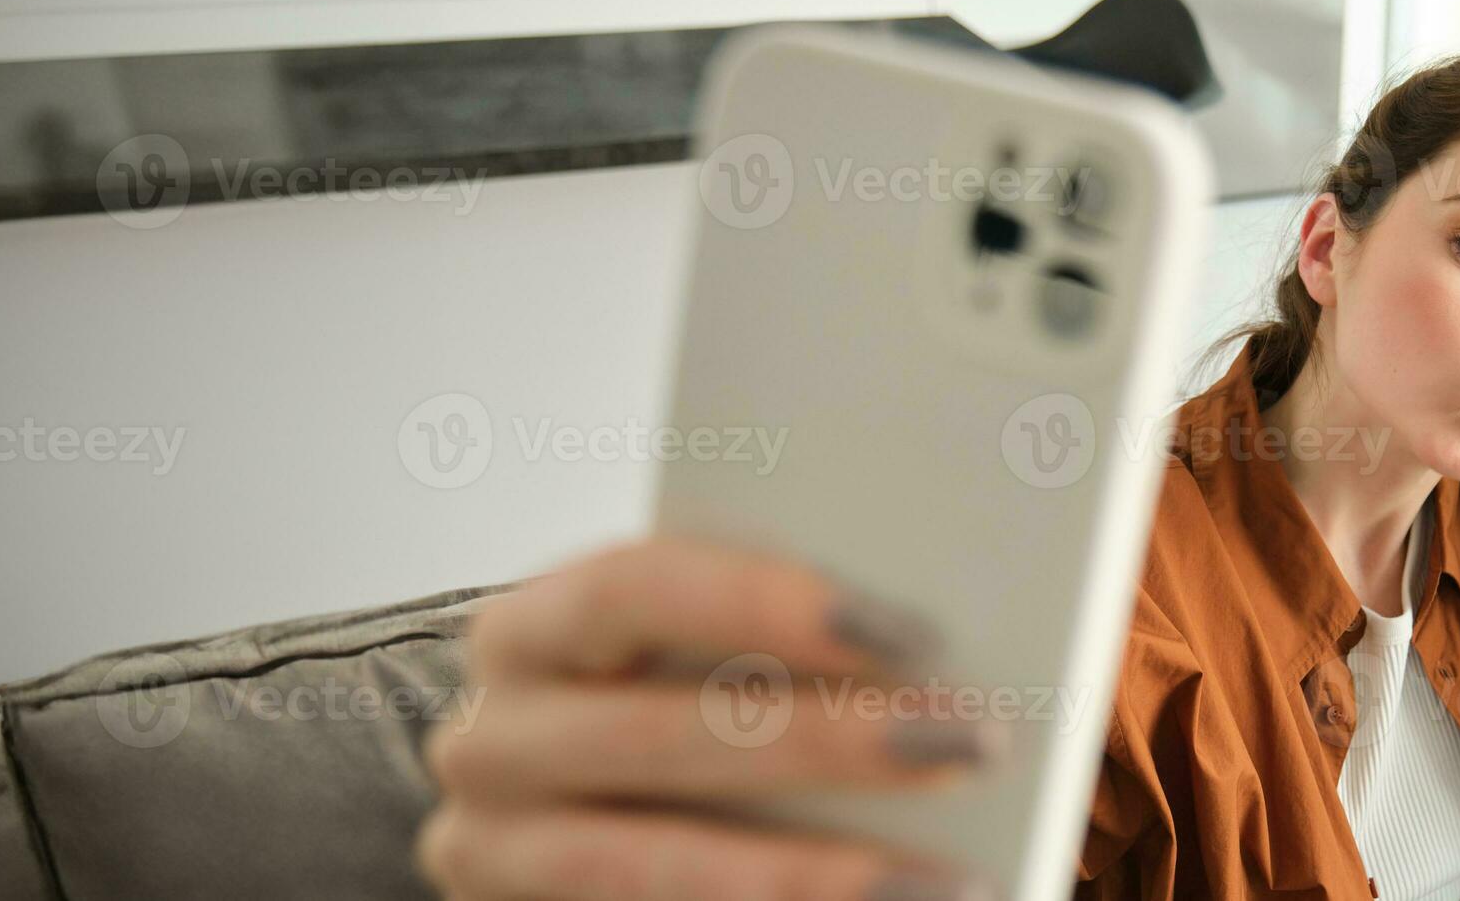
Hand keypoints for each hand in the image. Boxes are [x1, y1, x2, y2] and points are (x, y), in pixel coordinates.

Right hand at [418, 538, 998, 900]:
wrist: (560, 819)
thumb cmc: (661, 706)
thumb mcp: (689, 657)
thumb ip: (773, 641)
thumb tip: (931, 648)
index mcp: (529, 631)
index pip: (634, 588)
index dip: (768, 603)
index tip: (914, 631)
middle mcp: (490, 743)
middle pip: (660, 735)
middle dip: (828, 743)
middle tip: (969, 746)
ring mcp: (496, 856)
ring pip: (655, 870)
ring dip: (812, 878)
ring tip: (949, 883)